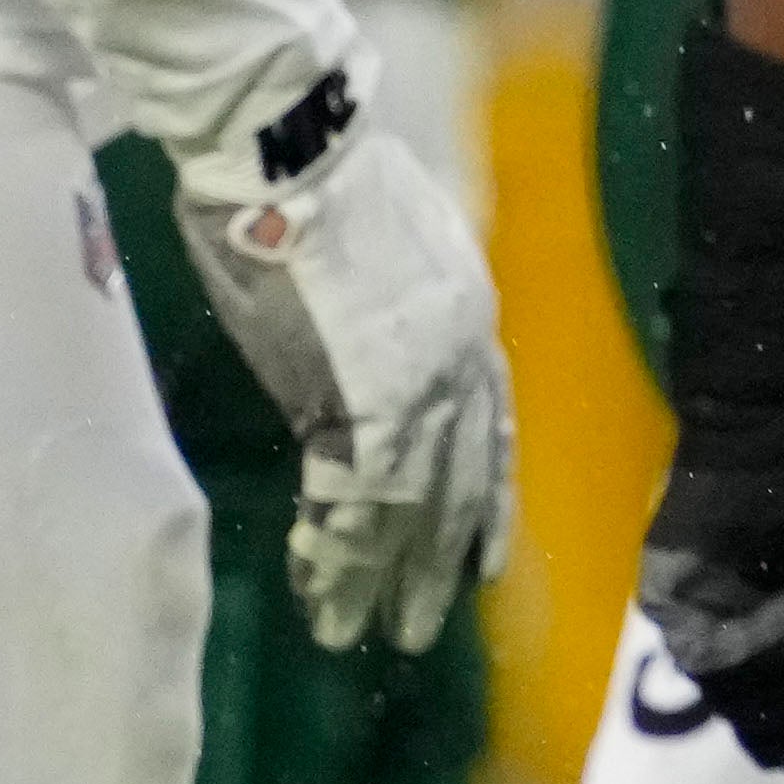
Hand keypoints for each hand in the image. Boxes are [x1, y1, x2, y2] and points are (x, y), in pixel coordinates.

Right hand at [171, 71, 512, 654]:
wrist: (292, 150)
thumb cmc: (322, 184)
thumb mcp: (396, 248)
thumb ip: (400, 311)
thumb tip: (383, 346)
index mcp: (470, 320)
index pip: (491, 430)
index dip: (486, 498)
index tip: (484, 555)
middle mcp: (460, 361)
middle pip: (459, 482)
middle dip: (439, 558)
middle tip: (423, 623)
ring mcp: (413, 385)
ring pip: (410, 506)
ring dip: (387, 576)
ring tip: (367, 633)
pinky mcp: (354, 400)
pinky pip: (353, 501)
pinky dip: (339, 553)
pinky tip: (324, 593)